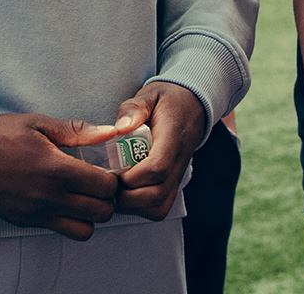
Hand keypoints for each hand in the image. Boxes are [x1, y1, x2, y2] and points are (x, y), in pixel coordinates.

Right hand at [0, 113, 122, 240]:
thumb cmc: (0, 136)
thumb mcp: (39, 124)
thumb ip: (78, 131)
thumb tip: (110, 132)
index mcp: (57, 170)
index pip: (106, 187)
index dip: (114, 179)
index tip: (108, 169)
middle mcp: (49, 197)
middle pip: (101, 213)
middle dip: (107, 199)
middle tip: (100, 184)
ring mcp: (36, 213)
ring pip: (83, 230)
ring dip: (90, 215)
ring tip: (84, 196)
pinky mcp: (24, 222)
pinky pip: (59, 229)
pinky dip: (69, 220)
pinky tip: (64, 200)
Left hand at [113, 82, 206, 219]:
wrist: (194, 104)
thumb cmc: (167, 100)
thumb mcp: (150, 95)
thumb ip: (134, 108)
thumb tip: (120, 128)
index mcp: (173, 138)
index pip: (157, 168)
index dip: (131, 177)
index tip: (114, 170)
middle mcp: (179, 161)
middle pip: (156, 196)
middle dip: (126, 197)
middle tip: (110, 183)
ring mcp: (178, 175)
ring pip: (158, 208)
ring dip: (132, 206)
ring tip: (117, 189)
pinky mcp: (173, 184)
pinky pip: (159, 208)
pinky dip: (140, 208)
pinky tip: (127, 192)